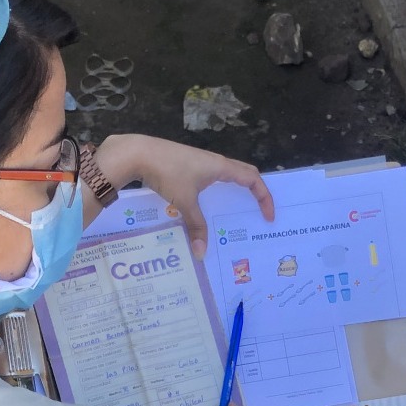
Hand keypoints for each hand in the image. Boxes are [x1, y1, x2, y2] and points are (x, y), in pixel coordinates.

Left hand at [92, 134, 275, 258]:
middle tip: (259, 211)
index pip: (253, 179)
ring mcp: (200, 162)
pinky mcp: (188, 165)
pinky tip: (207, 205)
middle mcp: (214, 162)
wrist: (137, 153)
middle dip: (255, 191)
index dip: (264, 197)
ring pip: (227, 175)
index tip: (268, 215)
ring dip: (236, 190)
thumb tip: (201, 252)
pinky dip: (218, 191)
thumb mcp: (184, 201)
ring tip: (236, 211)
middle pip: (244, 173)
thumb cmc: (166, 172)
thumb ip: (196, 226)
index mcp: (220, 167)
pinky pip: (212, 177)